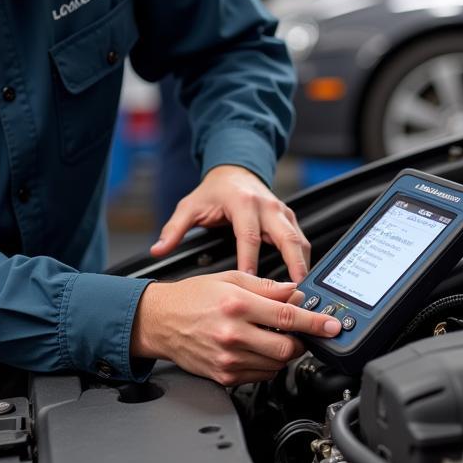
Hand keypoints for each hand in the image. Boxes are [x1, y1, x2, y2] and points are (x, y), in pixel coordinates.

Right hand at [131, 272, 342, 385]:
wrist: (159, 321)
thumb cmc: (191, 298)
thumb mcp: (229, 279)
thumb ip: (266, 286)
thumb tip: (295, 291)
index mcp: (237, 305)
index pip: (288, 317)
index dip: (315, 323)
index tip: (332, 326)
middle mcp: (233, 334)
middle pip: (287, 349)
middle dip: (300, 342)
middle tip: (298, 333)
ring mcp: (228, 359)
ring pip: (276, 366)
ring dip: (282, 354)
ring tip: (269, 338)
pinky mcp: (224, 376)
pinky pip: (260, 377)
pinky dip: (266, 365)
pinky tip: (255, 350)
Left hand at [150, 165, 310, 281]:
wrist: (234, 171)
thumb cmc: (213, 191)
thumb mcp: (189, 206)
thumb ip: (174, 229)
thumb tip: (157, 250)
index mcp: (242, 204)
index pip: (248, 237)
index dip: (249, 262)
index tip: (249, 283)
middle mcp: (266, 206)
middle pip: (287, 238)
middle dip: (294, 265)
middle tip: (294, 291)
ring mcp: (282, 212)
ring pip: (299, 240)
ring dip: (304, 265)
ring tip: (302, 291)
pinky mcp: (289, 217)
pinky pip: (302, 240)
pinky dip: (304, 260)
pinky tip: (302, 279)